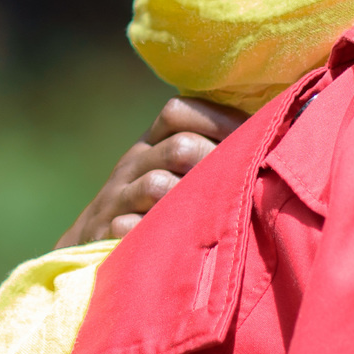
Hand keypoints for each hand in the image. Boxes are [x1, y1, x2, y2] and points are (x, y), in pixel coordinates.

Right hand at [57, 97, 250, 246]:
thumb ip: (202, 153)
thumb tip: (267, 134)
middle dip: (215, 163)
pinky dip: (157, 233)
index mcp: (150, 143)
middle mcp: (133, 164)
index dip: (216, 119)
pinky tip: (178, 243)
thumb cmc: (148, 205)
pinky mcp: (106, 232)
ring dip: (191, 201)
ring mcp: (118, 198)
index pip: (178, 110)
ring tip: (215, 216)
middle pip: (180, 147)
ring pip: (159, 185)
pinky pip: (131, 227)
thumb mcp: (167, 171)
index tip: (252, 136)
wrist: (87, 241)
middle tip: (242, 184)